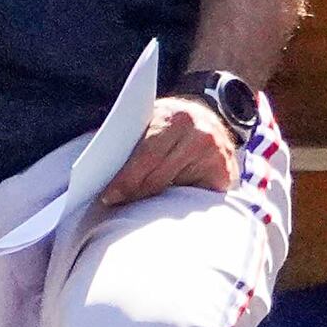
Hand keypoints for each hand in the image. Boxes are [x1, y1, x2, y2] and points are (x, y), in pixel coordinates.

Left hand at [99, 94, 237, 208]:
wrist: (208, 123)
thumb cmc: (170, 126)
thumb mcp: (153, 121)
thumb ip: (133, 138)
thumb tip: (100, 164)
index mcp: (177, 116)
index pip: (147, 154)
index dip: (126, 178)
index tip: (109, 196)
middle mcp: (201, 133)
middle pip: (160, 175)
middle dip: (134, 193)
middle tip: (115, 205)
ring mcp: (217, 154)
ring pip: (175, 188)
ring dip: (154, 201)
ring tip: (136, 209)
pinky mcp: (225, 173)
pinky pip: (196, 198)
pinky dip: (178, 205)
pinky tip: (166, 208)